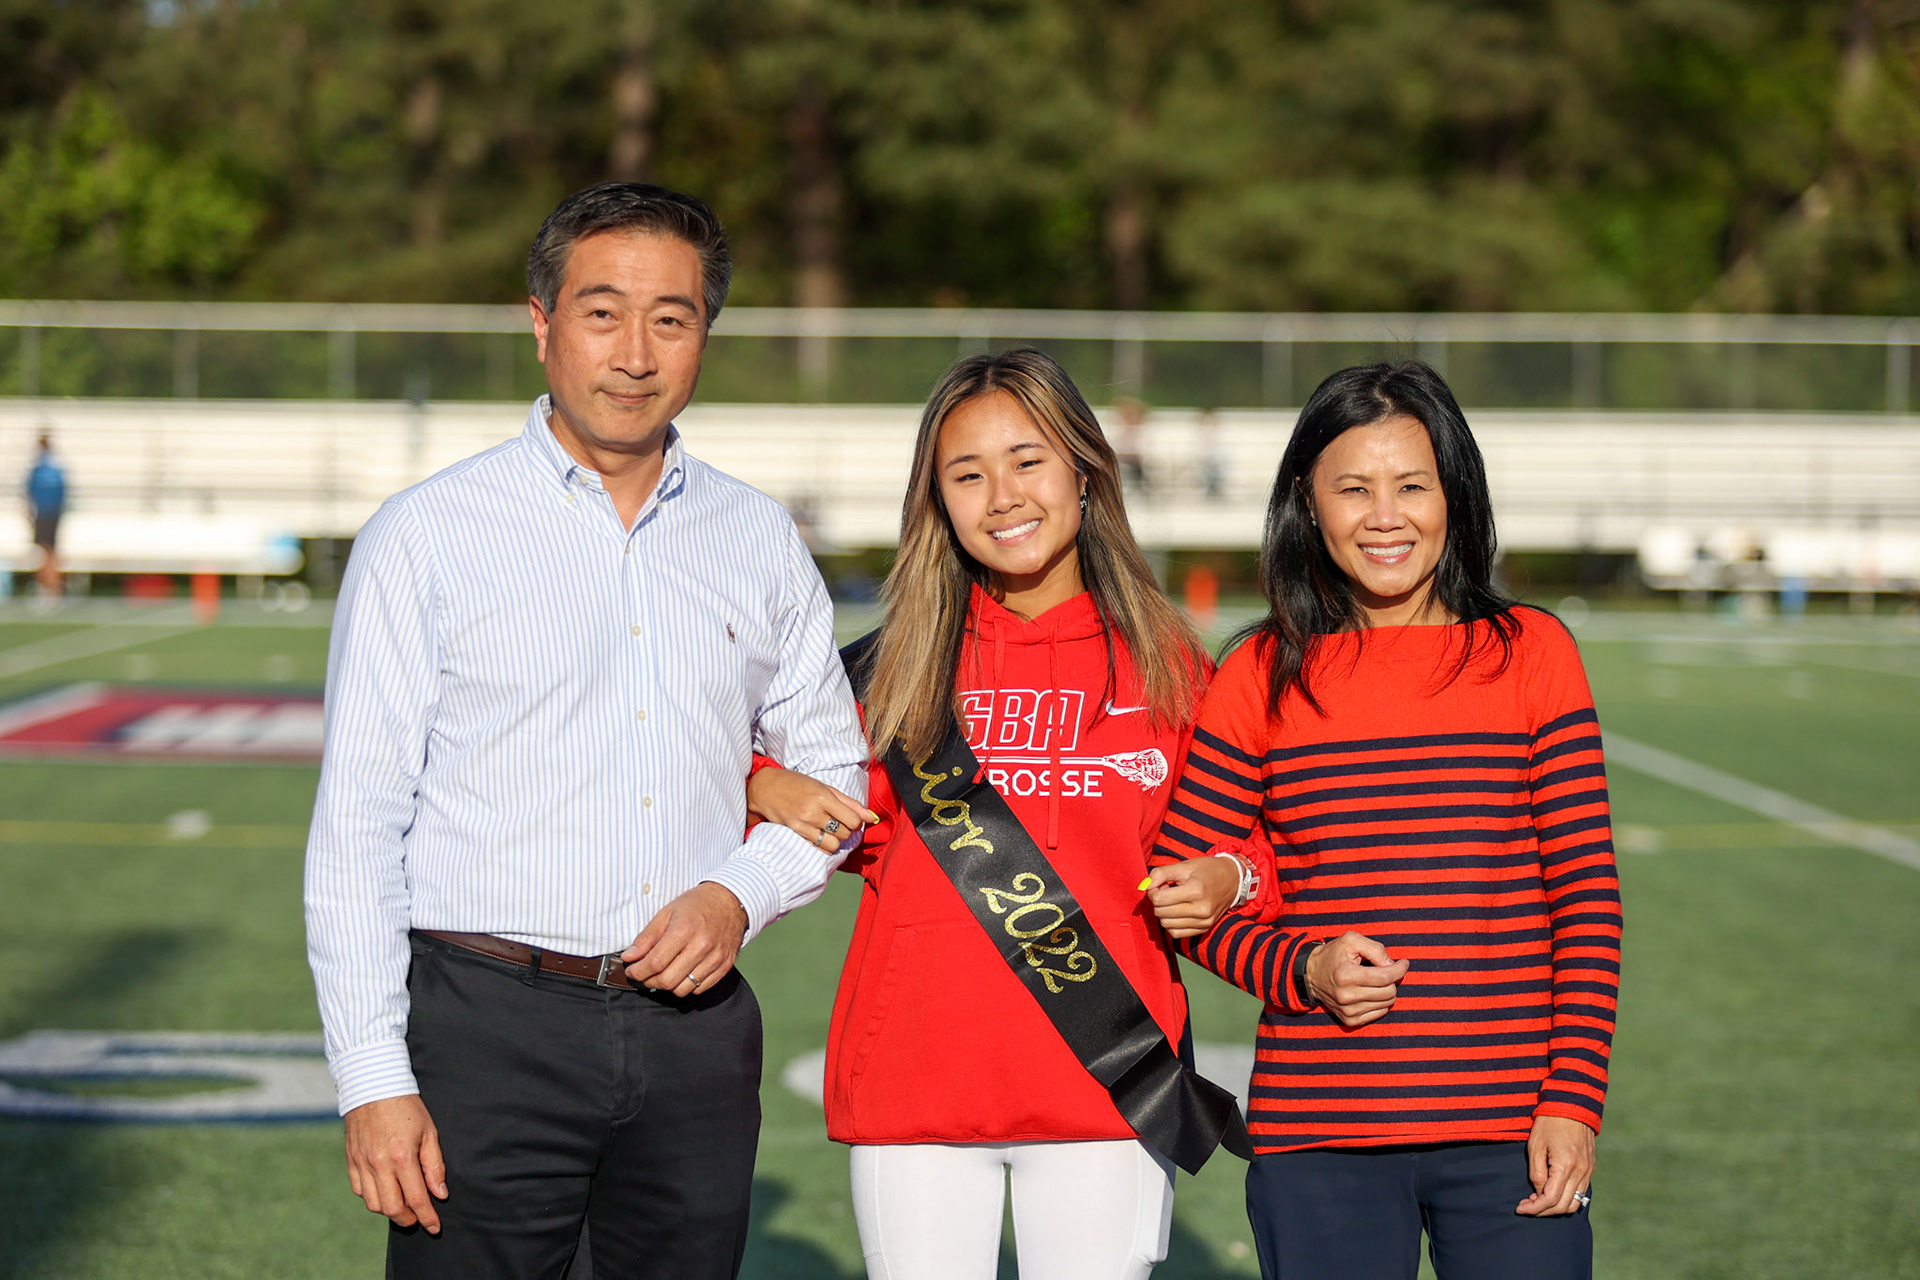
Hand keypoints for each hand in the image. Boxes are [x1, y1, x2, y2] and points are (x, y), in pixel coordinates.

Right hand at [343, 1094, 446, 1233]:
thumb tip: (440, 1193)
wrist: (373, 1086)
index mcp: (402, 1156)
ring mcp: (362, 1163)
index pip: (417, 1198)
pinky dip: (373, 1197)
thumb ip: (434, 1165)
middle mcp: (379, 1164)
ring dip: (390, 1211)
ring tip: (403, 1206)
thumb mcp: (429, 1132)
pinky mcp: (351, 1160)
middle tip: (419, 1218)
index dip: (427, 1217)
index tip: (434, 1227)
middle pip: (392, 1208)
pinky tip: (385, 1191)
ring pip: (373, 1204)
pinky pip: (360, 1190)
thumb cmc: (406, 1107)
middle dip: (408, 1219)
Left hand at [620, 881, 748, 995]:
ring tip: (661, 974)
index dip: (638, 971)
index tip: (631, 970)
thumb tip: (630, 957)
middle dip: (648, 981)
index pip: (655, 963)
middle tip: (642, 975)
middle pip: (667, 980)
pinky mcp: (725, 966)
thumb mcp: (667, 913)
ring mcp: (715, 958)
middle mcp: (702, 946)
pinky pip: (700, 989)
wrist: (731, 901)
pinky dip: (686, 986)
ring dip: (667, 986)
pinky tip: (680, 974)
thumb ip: (647, 937)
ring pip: (683, 989)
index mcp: (684, 930)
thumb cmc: (697, 904)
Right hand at [748, 766, 875, 852]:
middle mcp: (814, 811)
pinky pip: (819, 847)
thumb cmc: (797, 784)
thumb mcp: (825, 787)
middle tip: (837, 822)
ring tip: (829, 830)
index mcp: (824, 796)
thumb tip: (872, 817)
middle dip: (845, 830)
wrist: (765, 788)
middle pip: (844, 833)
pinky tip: (820, 836)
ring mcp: (803, 823)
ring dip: (835, 839)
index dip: (856, 822)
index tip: (849, 818)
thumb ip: (850, 803)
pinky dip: (824, 845)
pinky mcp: (795, 832)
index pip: (853, 820)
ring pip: (834, 844)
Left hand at [1145, 856, 1241, 937]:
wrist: (1232, 880)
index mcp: (1196, 890)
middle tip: (1166, 890)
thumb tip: (1145, 886)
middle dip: (1158, 902)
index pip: (1159, 899)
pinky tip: (1177, 911)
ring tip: (1173, 900)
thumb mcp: (1183, 866)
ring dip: (1164, 913)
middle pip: (1161, 913)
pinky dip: (1171, 923)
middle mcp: (1201, 909)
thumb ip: (1160, 874)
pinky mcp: (1204, 929)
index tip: (1160, 884)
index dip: (1153, 891)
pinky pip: (1176, 933)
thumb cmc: (1206, 871)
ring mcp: (1204, 922)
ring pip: (1166, 925)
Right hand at [1303, 932, 1408, 1026]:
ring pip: (1387, 1004)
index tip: (1403, 963)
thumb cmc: (1333, 955)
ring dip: (1386, 990)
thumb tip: (1393, 965)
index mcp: (1346, 975)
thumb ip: (1375, 949)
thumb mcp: (1351, 940)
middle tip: (1384, 971)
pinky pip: (1379, 1013)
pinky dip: (1380, 1002)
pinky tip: (1370, 992)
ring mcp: (1348, 1011)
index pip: (1385, 977)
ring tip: (1375, 981)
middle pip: (1389, 992)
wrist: (1311, 975)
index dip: (1400, 969)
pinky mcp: (1349, 1020)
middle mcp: (1346, 996)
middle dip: (1392, 979)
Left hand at [1518, 1115, 1595, 1215]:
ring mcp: (1588, 1171)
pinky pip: (1581, 1192)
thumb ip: (1537, 1173)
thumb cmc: (1549, 1122)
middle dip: (1543, 1211)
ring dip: (1555, 1207)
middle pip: (1563, 1206)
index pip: (1550, 1199)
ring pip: (1574, 1203)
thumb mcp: (1535, 1146)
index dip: (1534, 1208)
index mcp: (1565, 1166)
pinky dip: (1566, 1198)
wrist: (1572, 1105)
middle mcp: (1581, 1172)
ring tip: (1538, 1201)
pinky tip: (1551, 1192)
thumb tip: (1539, 1193)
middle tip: (1526, 1206)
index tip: (1520, 1208)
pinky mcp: (1590, 1168)